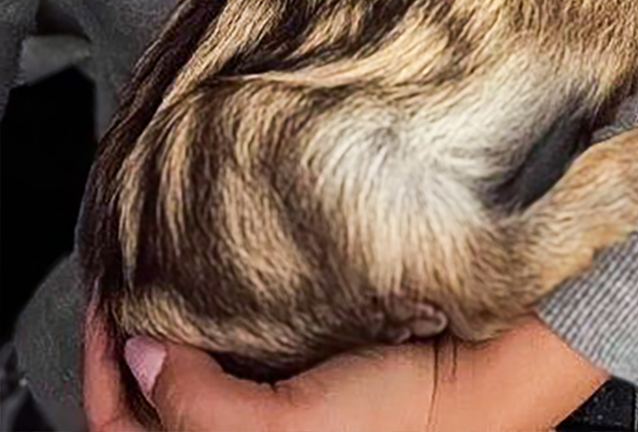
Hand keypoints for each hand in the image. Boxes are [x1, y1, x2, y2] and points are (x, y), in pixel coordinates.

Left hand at [83, 306, 606, 431]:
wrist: (476, 383)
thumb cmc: (398, 417)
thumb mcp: (290, 427)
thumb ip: (201, 406)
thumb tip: (138, 352)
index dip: (101, 373)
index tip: (105, 307)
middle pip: (152, 409)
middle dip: (127, 351)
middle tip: (123, 285)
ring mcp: (267, 414)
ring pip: (186, 382)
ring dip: (166, 335)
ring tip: (159, 279)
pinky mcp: (293, 381)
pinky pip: (227, 359)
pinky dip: (208, 326)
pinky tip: (212, 289)